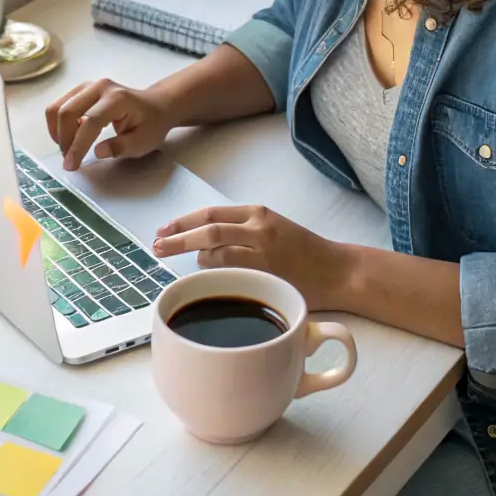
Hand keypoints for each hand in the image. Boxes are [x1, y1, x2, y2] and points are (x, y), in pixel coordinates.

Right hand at [45, 78, 175, 170]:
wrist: (155, 105)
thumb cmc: (151, 124)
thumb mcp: (144, 142)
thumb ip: (122, 147)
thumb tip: (98, 152)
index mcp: (118, 99)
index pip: (90, 121)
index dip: (78, 145)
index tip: (71, 165)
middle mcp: (100, 87)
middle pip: (67, 111)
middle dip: (64, 139)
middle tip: (69, 160)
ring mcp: (88, 85)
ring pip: (58, 107)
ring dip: (57, 131)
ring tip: (68, 148)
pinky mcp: (81, 89)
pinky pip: (60, 105)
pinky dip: (58, 123)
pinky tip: (71, 135)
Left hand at [152, 204, 344, 308]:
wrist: (339, 270)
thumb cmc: (306, 253)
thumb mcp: (273, 230)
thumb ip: (243, 233)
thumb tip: (204, 246)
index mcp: (258, 213)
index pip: (211, 213)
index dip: (183, 222)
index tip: (163, 230)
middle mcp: (258, 226)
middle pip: (206, 228)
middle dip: (176, 237)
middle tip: (156, 247)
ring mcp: (262, 250)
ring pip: (214, 251)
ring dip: (198, 261)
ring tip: (197, 270)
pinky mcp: (267, 272)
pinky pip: (229, 272)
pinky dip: (215, 275)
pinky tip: (214, 282)